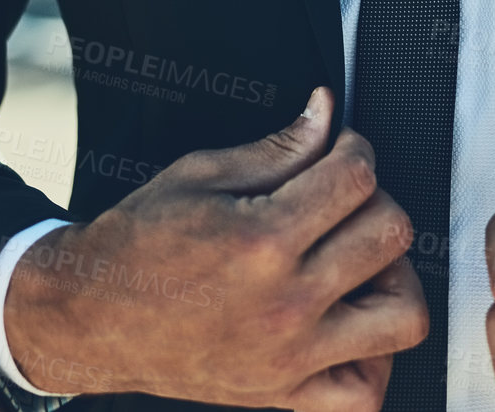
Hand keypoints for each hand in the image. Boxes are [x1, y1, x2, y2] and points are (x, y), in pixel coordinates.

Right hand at [3, 87, 427, 407]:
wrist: (91, 317)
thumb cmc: (140, 242)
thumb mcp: (202, 173)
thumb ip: (279, 147)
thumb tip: (326, 111)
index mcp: (262, 239)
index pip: (358, 177)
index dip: (356, 147)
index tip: (341, 149)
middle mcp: (285, 304)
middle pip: (390, 234)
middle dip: (374, 200)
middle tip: (344, 198)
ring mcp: (291, 358)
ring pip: (403, 316)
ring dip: (393, 278)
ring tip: (358, 260)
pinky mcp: (284, 397)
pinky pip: (366, 394)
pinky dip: (375, 358)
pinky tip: (350, 321)